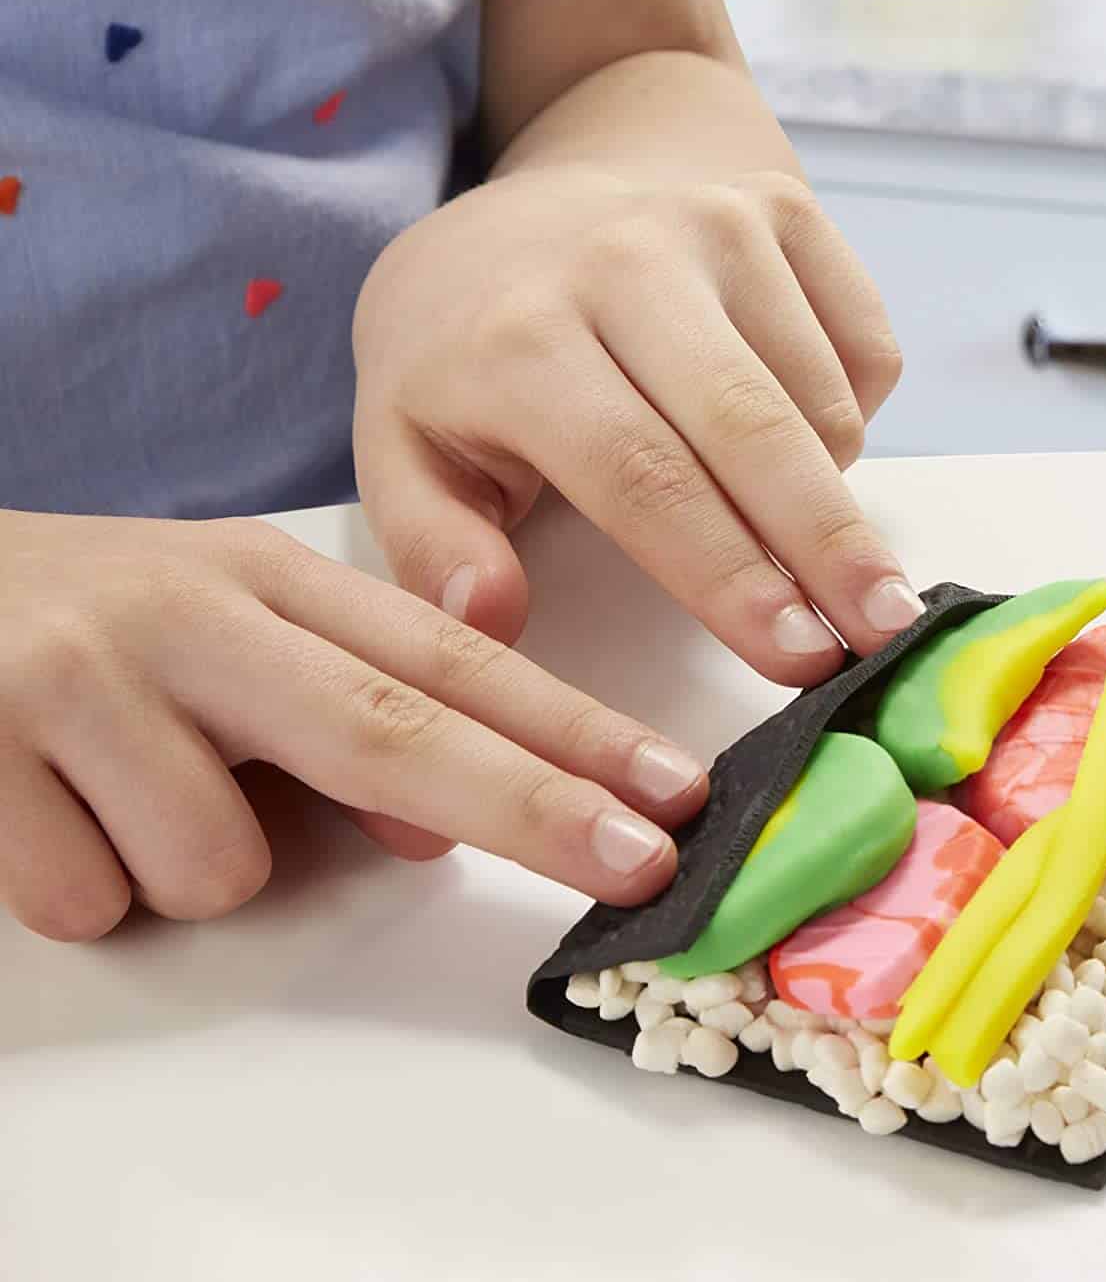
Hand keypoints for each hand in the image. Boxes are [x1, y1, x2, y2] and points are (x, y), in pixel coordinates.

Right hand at [0, 511, 707, 940]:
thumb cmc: (98, 623)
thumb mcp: (234, 635)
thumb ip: (339, 715)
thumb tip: (430, 831)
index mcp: (275, 577)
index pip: (455, 661)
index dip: (575, 730)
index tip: (674, 792)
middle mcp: (200, 612)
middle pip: (393, 731)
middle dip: (534, 808)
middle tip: (642, 869)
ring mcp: (90, 677)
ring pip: (221, 863)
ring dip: (196, 863)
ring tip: (125, 790)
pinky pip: (95, 898)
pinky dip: (88, 883)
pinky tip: (48, 806)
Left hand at [353, 165, 918, 685]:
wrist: (532, 204)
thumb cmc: (472, 350)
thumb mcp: (405, 448)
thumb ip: (433, 544)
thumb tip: (493, 618)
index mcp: (519, 337)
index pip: (641, 476)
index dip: (726, 576)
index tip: (797, 657)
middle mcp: (627, 259)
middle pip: (752, 427)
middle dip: (827, 544)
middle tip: (885, 630)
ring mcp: (716, 220)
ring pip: (821, 398)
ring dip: (827, 491)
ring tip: (789, 527)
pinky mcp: (784, 205)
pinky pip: (866, 350)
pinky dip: (851, 417)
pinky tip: (794, 431)